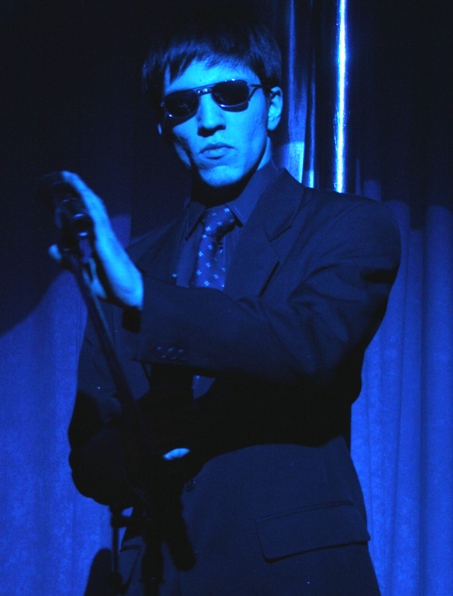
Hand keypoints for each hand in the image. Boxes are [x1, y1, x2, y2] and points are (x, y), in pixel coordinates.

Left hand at [49, 171, 143, 308]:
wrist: (132, 297)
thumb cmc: (113, 286)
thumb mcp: (85, 272)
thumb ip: (68, 260)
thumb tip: (52, 248)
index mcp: (100, 241)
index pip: (89, 215)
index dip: (78, 201)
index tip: (65, 192)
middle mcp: (104, 236)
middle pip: (92, 207)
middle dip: (80, 190)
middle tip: (67, 176)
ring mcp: (106, 238)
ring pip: (95, 209)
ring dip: (83, 192)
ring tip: (71, 178)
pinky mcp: (107, 245)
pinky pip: (97, 221)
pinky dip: (89, 206)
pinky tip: (83, 195)